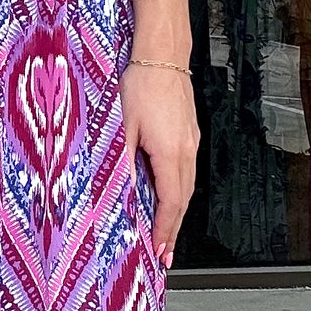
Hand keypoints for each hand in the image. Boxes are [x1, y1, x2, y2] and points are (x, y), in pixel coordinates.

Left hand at [118, 61, 198, 269]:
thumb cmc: (141, 85)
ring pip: (188, 186)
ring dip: (178, 212)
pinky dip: (180, 191)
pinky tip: (169, 195)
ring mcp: (191, 142)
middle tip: (166, 253)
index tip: (160, 250)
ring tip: (167, 232)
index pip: (171, 203)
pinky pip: (187, 171)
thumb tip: (118, 190)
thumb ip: (122, 161)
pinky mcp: (189, 133)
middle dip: (174, 230)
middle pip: (184, 201)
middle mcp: (186, 151)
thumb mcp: (123, 126)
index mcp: (170, 153)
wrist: (162, 56)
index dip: (165, 229)